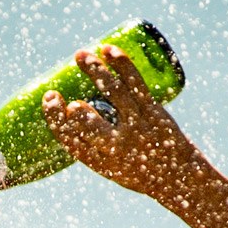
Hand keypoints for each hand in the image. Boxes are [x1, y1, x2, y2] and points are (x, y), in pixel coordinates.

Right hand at [44, 45, 205, 202]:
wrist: (178, 177)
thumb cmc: (136, 170)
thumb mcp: (109, 167)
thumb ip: (89, 144)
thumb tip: (71, 112)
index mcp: (101, 163)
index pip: (71, 141)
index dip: (56, 119)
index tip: (50, 99)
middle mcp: (119, 146)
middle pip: (90, 125)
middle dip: (72, 110)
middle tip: (57, 92)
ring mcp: (137, 126)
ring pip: (114, 93)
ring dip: (95, 72)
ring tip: (80, 55)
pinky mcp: (152, 112)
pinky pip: (135, 84)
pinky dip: (122, 65)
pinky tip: (107, 50)